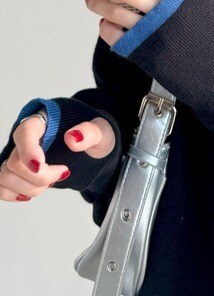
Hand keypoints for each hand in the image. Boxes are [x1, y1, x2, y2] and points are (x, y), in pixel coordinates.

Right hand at [0, 111, 115, 202]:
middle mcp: (26, 137)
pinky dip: (17, 194)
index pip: (26, 132)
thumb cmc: (93, 135)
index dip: (28, 150)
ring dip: (31, 188)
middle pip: (14, 161)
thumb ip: (90, 132)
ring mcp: (19, 154)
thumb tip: (72, 137)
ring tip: (52, 180)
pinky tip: (34, 191)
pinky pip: (2, 187)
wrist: (92, 148)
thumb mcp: (101, 131)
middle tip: (64, 172)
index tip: (40, 166)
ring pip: (5, 177)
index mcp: (45, 120)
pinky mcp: (17, 171)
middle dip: (39, 177)